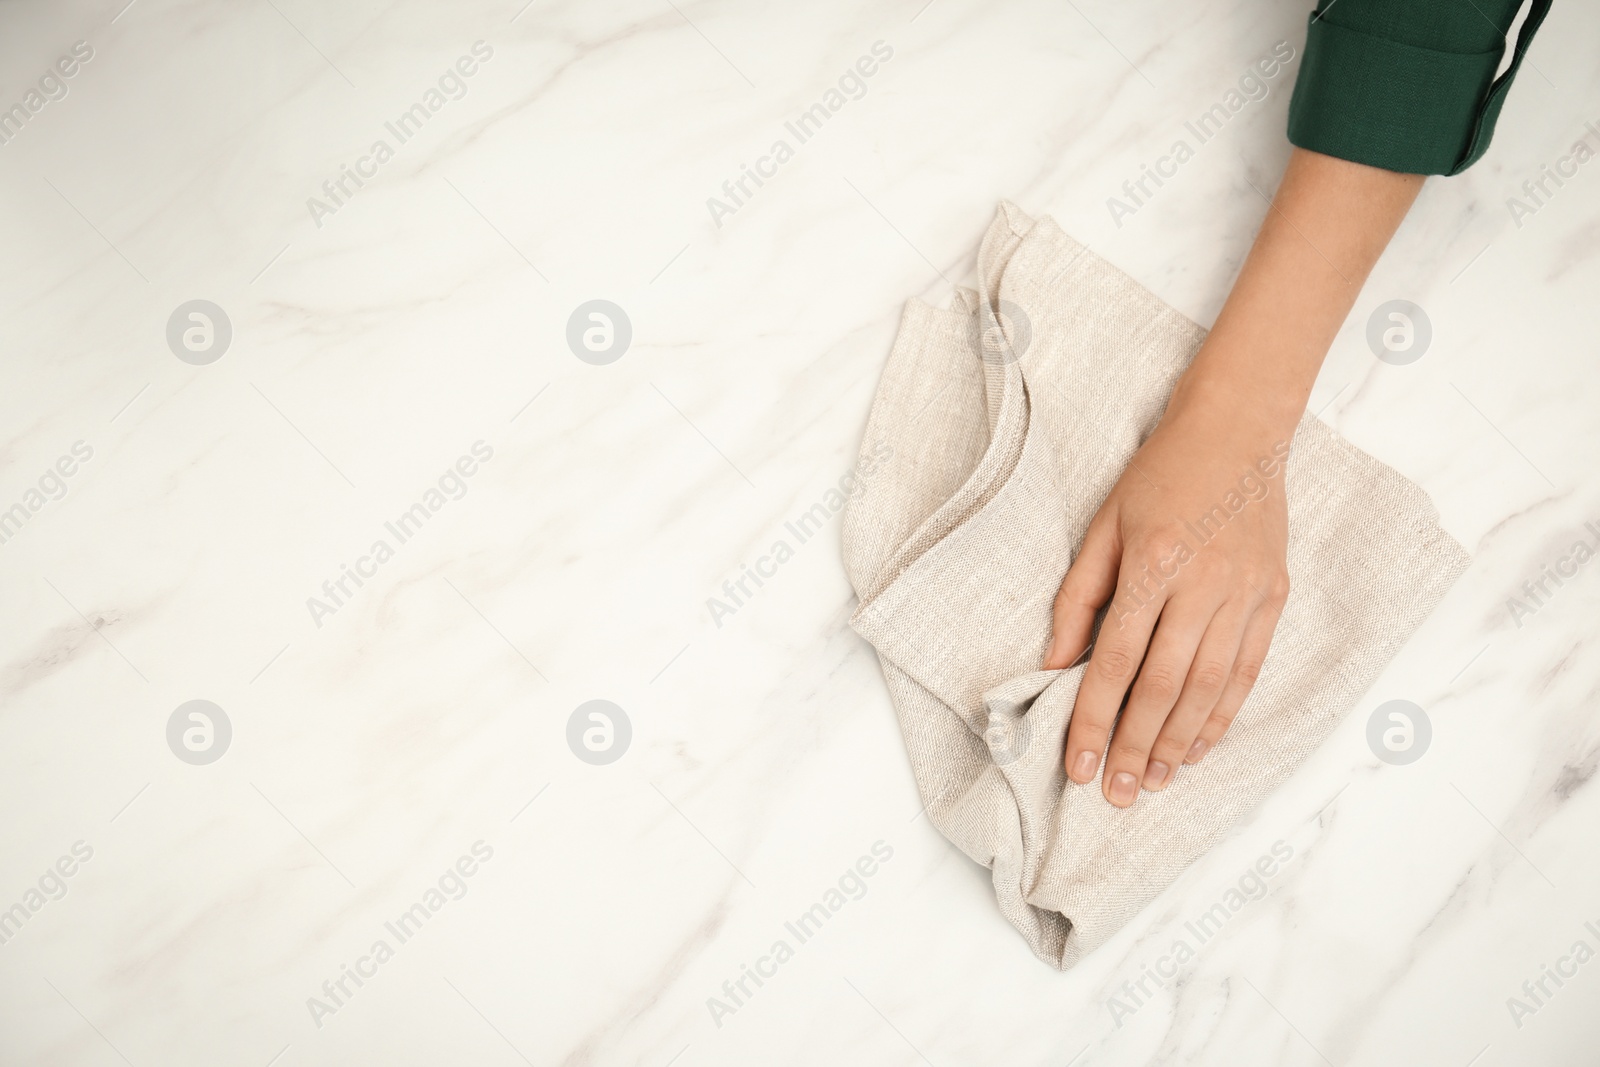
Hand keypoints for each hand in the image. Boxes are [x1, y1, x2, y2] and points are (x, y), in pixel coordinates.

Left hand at [1043, 391, 1291, 806]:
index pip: (1115, 661)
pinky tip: (1199, 746)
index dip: (1094, 720)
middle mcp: (1203, 585)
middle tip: (1118, 792)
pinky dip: (1222, 714)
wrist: (1238, 430)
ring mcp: (1244, 594)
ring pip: (1209, 688)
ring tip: (1156, 781)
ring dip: (1180, 742)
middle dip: (1136, 746)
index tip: (1079, 766)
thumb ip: (1077, 598)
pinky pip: (1247, 670)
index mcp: (1153, 565)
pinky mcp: (1272, 597)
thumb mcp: (1102, 526)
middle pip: (1163, 686)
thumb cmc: (1158, 475)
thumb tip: (1055, 664)